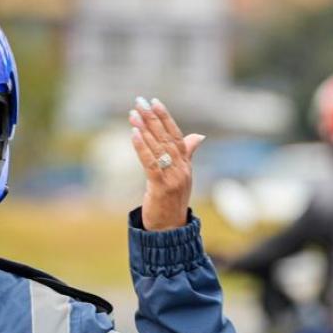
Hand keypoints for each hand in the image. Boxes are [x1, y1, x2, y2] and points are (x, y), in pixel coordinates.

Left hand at [129, 97, 204, 230]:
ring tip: (133, 114)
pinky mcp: (161, 187)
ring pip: (158, 148)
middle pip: (166, 138)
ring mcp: (173, 178)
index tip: (155, 102)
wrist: (170, 231)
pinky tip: (134, 133)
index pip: (177, 136)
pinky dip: (142, 147)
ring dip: (144, 128)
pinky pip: (151, 163)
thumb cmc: (172, 203)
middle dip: (152, 118)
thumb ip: (188, 155)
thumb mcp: (181, 177)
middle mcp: (182, 169)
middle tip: (140, 101)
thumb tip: (199, 136)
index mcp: (186, 165)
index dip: (166, 118)